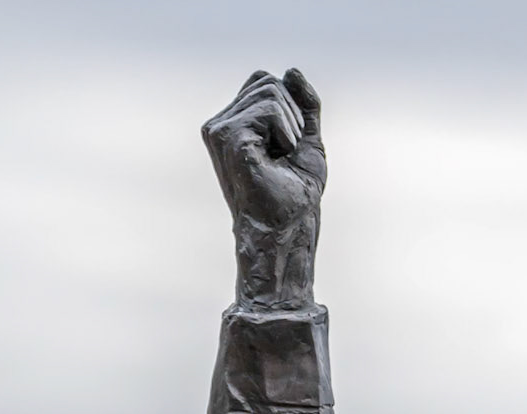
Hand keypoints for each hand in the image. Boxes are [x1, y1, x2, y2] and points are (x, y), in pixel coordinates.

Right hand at [202, 68, 326, 310]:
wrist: (289, 230)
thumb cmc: (296, 195)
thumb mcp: (307, 138)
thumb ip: (303, 104)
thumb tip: (291, 70)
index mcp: (233, 123)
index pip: (264, 80)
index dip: (290, 108)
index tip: (288, 147)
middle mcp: (220, 123)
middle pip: (268, 81)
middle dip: (293, 116)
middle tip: (287, 155)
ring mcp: (219, 129)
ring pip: (270, 91)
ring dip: (291, 128)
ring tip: (281, 159)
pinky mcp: (227, 137)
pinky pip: (270, 108)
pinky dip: (286, 133)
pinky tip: (277, 159)